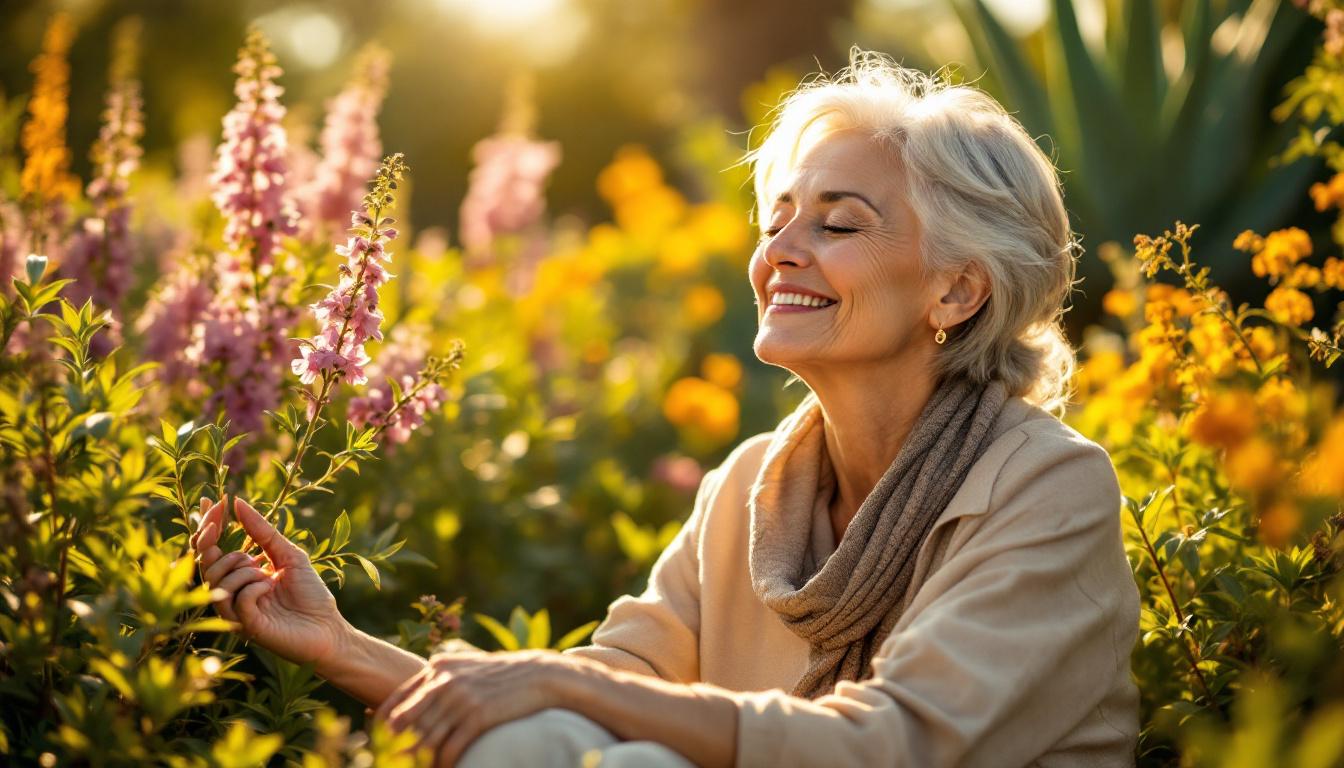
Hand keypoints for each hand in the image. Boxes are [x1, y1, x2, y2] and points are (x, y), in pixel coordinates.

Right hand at [190, 496, 350, 666]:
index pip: (212, 550)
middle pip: (205, 565)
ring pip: (217, 581)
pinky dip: (253, 587)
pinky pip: (237, 600)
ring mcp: (236, 612)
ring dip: (241, 568)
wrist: (329, 628)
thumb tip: (238, 503)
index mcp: (240, 576)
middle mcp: (233, 594)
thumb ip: (263, 532)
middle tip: (224, 528)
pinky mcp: (246, 627)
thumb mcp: (288, 555)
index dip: (207, 526)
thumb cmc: (310, 594)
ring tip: (264, 572)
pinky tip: (270, 587)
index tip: (211, 500)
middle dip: (210, 542)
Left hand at [375, 649, 574, 766]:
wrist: (541, 675)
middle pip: (405, 724)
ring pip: (425, 741)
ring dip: (419, 763)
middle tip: (394, 764)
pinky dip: (444, 765)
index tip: (379, 745)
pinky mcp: (478, 715)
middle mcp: (444, 681)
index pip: (396, 700)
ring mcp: (460, 698)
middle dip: (396, 749)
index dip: (381, 726)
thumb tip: (413, 701)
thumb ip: (441, 678)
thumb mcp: (467, 668)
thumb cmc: (502, 675)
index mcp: (438, 668)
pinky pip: (450, 749)